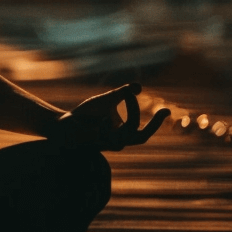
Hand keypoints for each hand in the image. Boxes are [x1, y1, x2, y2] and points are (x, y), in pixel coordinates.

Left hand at [48, 83, 168, 150]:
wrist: (64, 123)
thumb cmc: (87, 115)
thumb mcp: (108, 100)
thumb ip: (123, 93)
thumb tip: (139, 87)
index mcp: (123, 133)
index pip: (144, 131)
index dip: (157, 123)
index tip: (167, 110)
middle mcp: (118, 142)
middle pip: (142, 137)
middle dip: (154, 124)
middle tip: (165, 109)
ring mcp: (107, 145)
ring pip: (128, 132)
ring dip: (131, 110)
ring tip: (126, 93)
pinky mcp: (96, 144)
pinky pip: (107, 134)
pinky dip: (107, 122)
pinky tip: (102, 116)